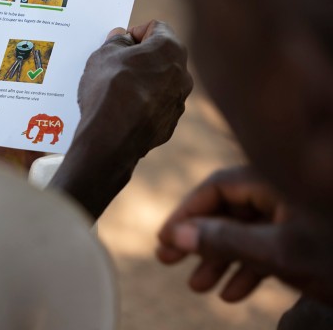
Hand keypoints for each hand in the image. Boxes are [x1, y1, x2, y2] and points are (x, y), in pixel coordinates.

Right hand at [50, 20, 192, 218]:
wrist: (111, 136)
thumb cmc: (109, 88)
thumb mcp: (103, 54)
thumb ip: (116, 41)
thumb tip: (122, 38)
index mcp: (170, 49)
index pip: (156, 27)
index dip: (135, 32)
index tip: (119, 44)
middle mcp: (183, 73)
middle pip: (161, 56)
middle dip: (140, 58)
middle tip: (115, 66)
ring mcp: (179, 101)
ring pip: (160, 83)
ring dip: (142, 82)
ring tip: (116, 91)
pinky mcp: (170, 123)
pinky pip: (156, 106)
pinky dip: (143, 105)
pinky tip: (122, 111)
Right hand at [157, 166, 332, 303]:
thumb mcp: (279, 253)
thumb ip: (225, 242)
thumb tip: (176, 236)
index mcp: (277, 181)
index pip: (216, 188)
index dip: (186, 214)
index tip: (164, 240)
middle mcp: (284, 192)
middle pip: (228, 209)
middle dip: (199, 239)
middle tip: (168, 262)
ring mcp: (298, 215)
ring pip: (247, 231)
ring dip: (221, 259)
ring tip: (197, 286)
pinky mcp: (310, 237)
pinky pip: (269, 246)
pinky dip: (249, 268)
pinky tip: (232, 294)